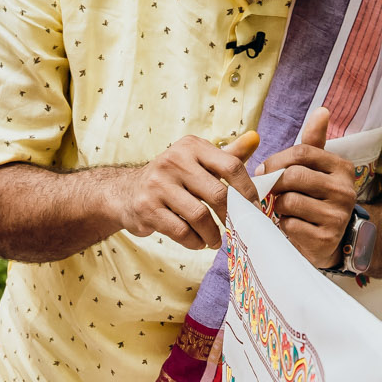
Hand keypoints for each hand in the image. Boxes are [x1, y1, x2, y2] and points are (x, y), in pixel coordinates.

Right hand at [116, 132, 260, 250]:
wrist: (127, 193)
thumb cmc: (173, 179)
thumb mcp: (198, 161)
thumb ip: (227, 154)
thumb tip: (255, 138)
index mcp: (192, 147)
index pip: (231, 166)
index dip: (247, 191)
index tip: (254, 209)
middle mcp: (174, 161)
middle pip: (218, 194)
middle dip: (232, 217)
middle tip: (237, 229)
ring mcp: (158, 185)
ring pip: (200, 216)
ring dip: (213, 234)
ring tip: (215, 241)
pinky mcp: (147, 208)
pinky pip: (181, 231)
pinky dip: (195, 241)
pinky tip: (198, 242)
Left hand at [263, 107, 359, 268]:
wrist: (333, 241)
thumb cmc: (317, 199)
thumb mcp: (318, 170)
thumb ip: (315, 143)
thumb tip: (322, 110)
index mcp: (343, 168)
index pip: (302, 152)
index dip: (276, 160)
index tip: (263, 170)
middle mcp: (345, 190)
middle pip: (294, 176)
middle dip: (273, 183)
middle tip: (267, 191)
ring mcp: (337, 216)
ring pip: (289, 201)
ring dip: (278, 207)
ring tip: (284, 210)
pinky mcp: (326, 239)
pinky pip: (290, 226)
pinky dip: (283, 226)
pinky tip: (291, 227)